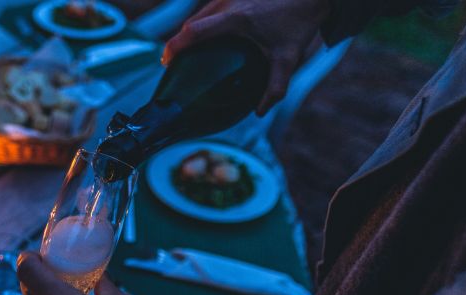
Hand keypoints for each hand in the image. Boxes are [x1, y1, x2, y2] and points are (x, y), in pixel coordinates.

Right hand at [162, 0, 330, 114]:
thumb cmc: (300, 23)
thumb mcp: (288, 58)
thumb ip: (275, 88)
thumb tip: (259, 112)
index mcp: (235, 19)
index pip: (193, 32)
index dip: (174, 46)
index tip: (165, 61)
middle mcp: (227, 3)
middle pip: (192, 23)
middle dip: (179, 42)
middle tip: (173, 62)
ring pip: (200, 13)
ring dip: (191, 31)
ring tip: (188, 51)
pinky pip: (211, 8)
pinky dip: (204, 22)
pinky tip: (209, 35)